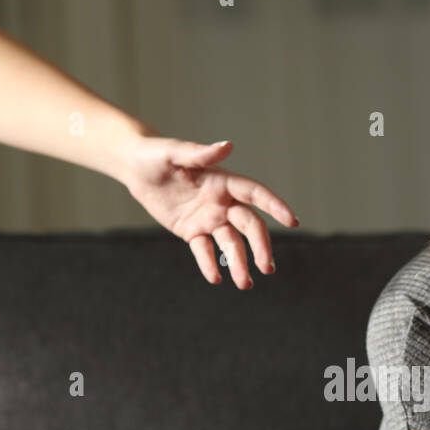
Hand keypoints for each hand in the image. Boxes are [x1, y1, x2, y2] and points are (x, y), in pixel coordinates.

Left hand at [122, 137, 298, 288]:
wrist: (137, 169)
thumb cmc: (156, 154)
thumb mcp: (175, 153)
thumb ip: (201, 153)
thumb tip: (227, 145)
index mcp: (223, 181)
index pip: (255, 194)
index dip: (275, 206)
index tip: (292, 221)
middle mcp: (222, 202)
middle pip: (249, 226)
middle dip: (260, 247)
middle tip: (267, 268)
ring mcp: (209, 219)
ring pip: (230, 244)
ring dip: (239, 263)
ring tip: (244, 284)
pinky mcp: (193, 232)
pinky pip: (204, 251)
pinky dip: (210, 265)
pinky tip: (215, 279)